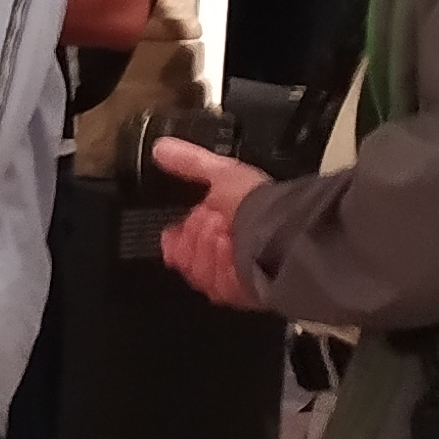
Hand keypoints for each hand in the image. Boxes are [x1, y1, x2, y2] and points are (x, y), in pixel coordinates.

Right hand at [153, 139, 270, 309]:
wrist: (278, 235)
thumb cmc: (257, 204)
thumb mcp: (221, 172)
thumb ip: (189, 161)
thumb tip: (161, 147)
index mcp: (222, 223)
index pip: (181, 234)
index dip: (182, 229)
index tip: (197, 218)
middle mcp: (225, 250)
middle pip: (185, 250)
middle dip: (198, 234)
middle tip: (217, 224)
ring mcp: (228, 272)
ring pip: (194, 267)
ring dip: (208, 249)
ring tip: (228, 238)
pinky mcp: (234, 291)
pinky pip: (209, 283)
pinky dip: (218, 265)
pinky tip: (232, 252)